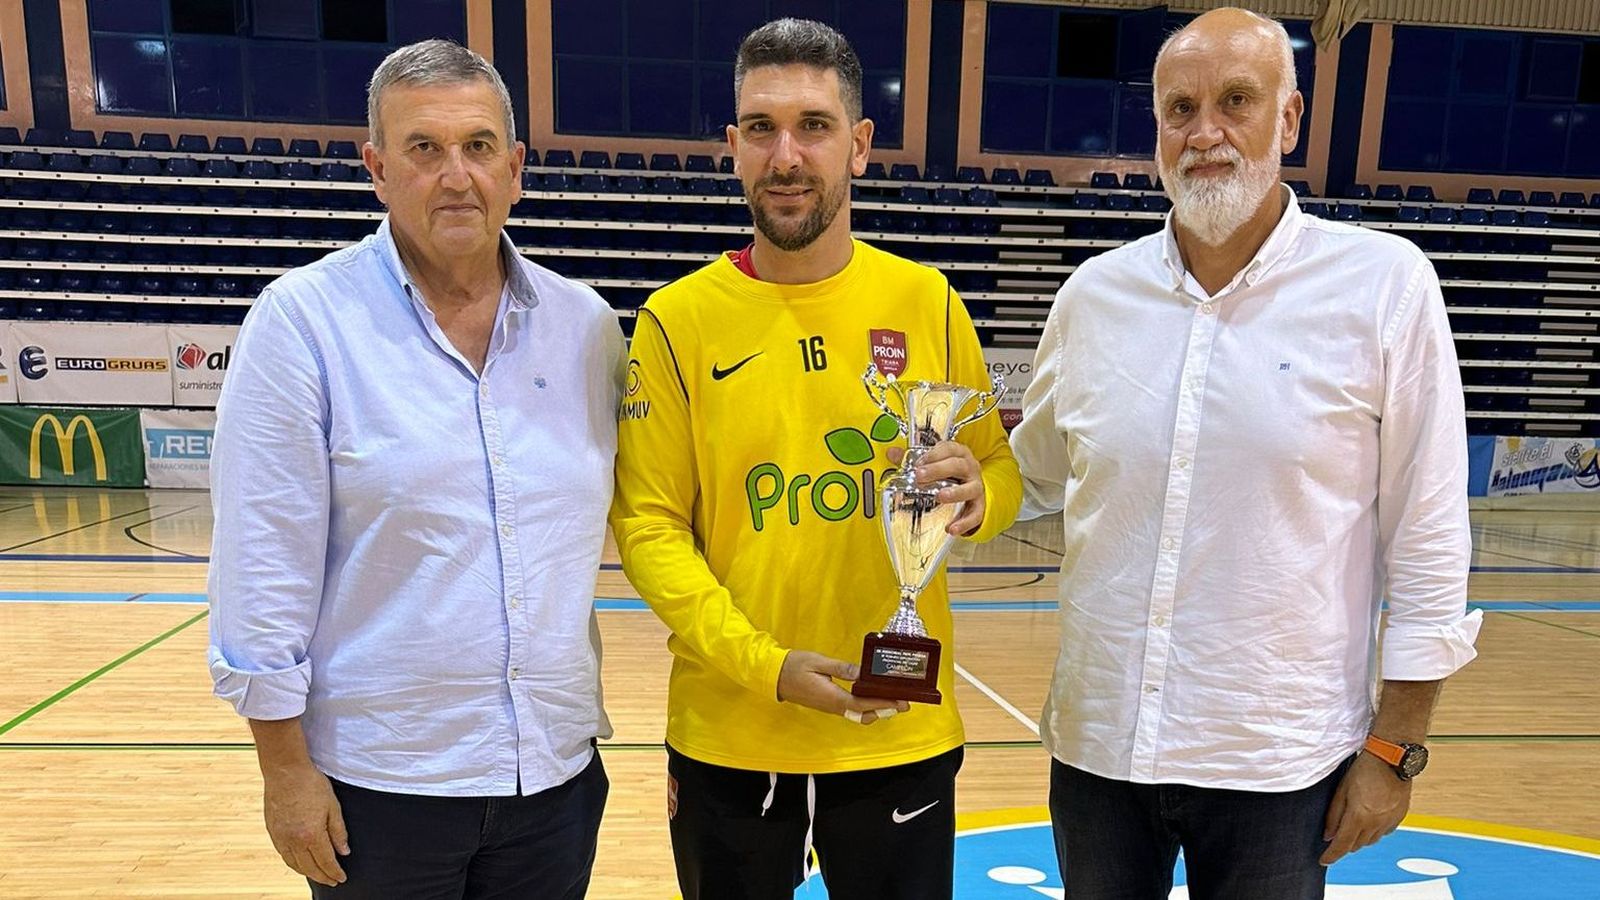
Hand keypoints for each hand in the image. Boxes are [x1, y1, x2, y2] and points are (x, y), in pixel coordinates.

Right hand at [262, 761, 349, 886]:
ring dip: (308, 872)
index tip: (341, 878)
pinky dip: (294, 863)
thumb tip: (344, 851)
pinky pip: (283, 855)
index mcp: (311, 834)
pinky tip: (300, 863)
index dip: (334, 872)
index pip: (326, 861)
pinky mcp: (273, 832)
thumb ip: (338, 831)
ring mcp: (281, 837)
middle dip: (323, 876)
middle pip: (310, 868)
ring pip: (294, 864)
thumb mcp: (332, 806)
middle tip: (333, 881)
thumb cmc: (311, 784)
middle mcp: (294, 840)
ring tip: (319, 874)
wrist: (285, 772)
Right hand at [776, 650, 909, 723]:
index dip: (883, 704)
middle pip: (864, 715)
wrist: (774, 676)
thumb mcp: (818, 662)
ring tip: (893, 701)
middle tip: (904, 703)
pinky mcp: (829, 704)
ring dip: (877, 710)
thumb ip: (841, 668)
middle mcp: (833, 706)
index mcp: (831, 697)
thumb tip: (862, 672)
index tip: (900, 701)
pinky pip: (852, 710)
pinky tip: (873, 698)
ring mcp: (831, 707)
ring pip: (859, 715)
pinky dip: (866, 707)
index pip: (862, 704)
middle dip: (885, 710)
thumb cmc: (794, 666)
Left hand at [887, 440, 984, 535]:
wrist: (971, 489)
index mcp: (958, 454)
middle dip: (938, 470)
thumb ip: (912, 459)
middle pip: (958, 466)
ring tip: (940, 496)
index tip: (919, 462)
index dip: (934, 454)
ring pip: (970, 488)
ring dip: (955, 493)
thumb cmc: (951, 473)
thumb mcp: (934, 462)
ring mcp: (976, 487)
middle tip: (920, 477)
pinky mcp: (979, 506)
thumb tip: (891, 453)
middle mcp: (970, 468)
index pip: (949, 449)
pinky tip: (951, 528)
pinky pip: (975, 514)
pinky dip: (964, 523)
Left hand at [1320, 752, 1411, 865]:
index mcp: (1359, 817)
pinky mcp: (1399, 817)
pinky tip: (1370, 819)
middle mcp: (1376, 823)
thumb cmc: (1364, 770)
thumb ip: (1334, 815)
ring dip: (1360, 837)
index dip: (1332, 855)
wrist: (1392, 759)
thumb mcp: (1341, 790)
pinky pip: (1384, 832)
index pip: (1342, 845)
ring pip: (1371, 840)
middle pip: (1357, 845)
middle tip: (1336, 835)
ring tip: (1353, 824)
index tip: (1324, 860)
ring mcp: (1389, 821)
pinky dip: (1375, 830)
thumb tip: (1328, 835)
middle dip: (1345, 843)